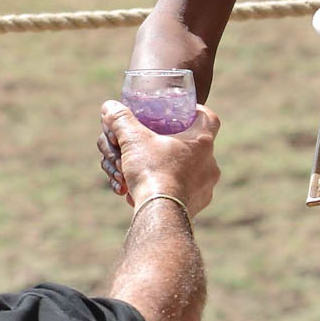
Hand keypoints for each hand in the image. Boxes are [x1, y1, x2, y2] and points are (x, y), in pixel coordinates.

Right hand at [99, 100, 220, 218]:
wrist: (159, 214)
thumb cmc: (151, 172)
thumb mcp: (132, 140)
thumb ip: (121, 120)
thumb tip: (109, 106)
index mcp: (201, 141)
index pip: (208, 117)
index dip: (194, 112)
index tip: (177, 115)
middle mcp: (210, 163)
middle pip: (189, 145)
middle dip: (162, 147)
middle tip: (143, 150)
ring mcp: (206, 187)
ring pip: (181, 171)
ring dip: (156, 171)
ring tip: (131, 177)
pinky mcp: (197, 205)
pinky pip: (179, 192)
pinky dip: (160, 190)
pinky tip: (138, 193)